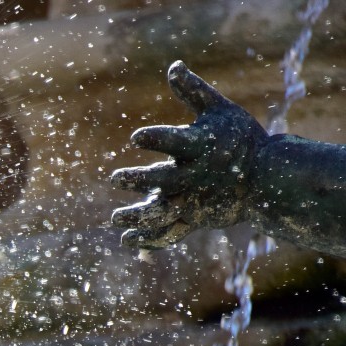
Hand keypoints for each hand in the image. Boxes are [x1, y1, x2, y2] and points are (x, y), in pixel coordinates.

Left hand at [111, 61, 267, 248]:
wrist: (267, 177)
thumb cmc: (240, 138)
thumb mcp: (220, 110)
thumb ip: (193, 92)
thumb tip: (173, 66)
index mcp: (202, 145)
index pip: (176, 141)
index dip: (156, 138)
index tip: (135, 137)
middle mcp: (197, 174)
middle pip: (166, 179)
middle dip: (140, 180)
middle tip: (116, 178)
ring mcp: (196, 199)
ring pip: (165, 211)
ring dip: (139, 217)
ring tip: (115, 219)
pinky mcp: (195, 218)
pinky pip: (171, 232)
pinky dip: (151, 240)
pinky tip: (128, 241)